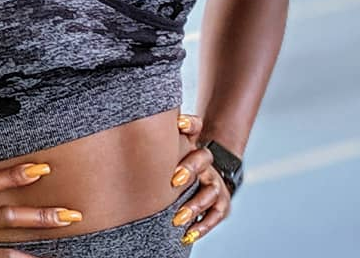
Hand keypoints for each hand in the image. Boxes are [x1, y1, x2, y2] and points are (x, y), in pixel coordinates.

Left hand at [172, 113, 231, 244]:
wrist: (205, 180)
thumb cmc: (179, 166)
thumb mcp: (172, 152)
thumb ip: (161, 141)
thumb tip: (137, 125)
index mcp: (192, 146)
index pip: (195, 127)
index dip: (189, 124)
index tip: (178, 124)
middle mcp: (206, 163)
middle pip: (203, 158)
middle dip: (190, 168)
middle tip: (175, 180)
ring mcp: (215, 184)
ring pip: (210, 192)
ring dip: (195, 204)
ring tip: (178, 217)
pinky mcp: (222, 205)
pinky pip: (215, 215)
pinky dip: (202, 226)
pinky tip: (188, 234)